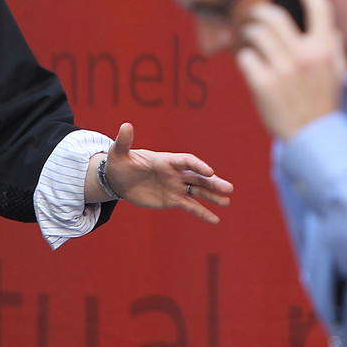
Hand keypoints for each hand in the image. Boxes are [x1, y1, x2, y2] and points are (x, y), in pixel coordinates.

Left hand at [101, 123, 233, 223]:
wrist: (117, 180)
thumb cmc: (119, 162)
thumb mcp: (118, 152)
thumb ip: (124, 141)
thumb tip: (126, 125)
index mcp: (166, 160)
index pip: (187, 161)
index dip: (198, 166)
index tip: (209, 172)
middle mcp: (175, 173)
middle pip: (198, 177)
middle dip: (213, 182)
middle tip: (229, 188)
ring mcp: (176, 186)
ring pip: (198, 191)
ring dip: (213, 196)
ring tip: (227, 202)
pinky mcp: (172, 200)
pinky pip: (191, 206)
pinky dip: (203, 213)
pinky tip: (215, 220)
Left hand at [235, 0, 346, 139]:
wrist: (314, 137)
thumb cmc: (325, 104)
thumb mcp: (339, 73)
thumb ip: (333, 46)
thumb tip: (328, 25)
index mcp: (325, 50)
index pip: (319, 6)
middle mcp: (305, 56)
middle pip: (274, 17)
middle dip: (259, 12)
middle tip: (254, 16)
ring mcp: (283, 70)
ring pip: (256, 35)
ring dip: (249, 35)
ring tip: (250, 42)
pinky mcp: (263, 84)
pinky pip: (246, 58)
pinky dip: (246, 59)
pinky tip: (251, 66)